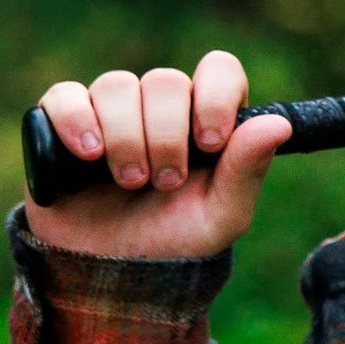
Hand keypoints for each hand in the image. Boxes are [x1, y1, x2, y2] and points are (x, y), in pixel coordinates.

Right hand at [22, 50, 292, 258]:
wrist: (112, 274)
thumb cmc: (175, 241)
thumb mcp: (220, 216)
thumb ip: (247, 169)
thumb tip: (280, 123)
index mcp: (206, 117)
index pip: (219, 69)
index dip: (214, 96)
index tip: (209, 142)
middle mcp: (160, 106)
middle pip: (165, 81)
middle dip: (165, 136)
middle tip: (164, 182)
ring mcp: (111, 111)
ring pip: (116, 86)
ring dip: (125, 138)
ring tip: (128, 182)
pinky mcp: (64, 123)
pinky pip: (64, 95)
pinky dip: (76, 119)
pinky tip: (87, 153)